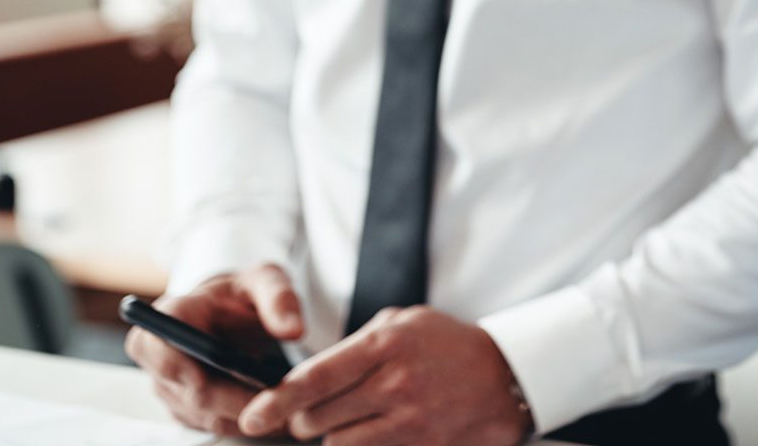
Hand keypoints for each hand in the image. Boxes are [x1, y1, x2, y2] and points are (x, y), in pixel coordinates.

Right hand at [125, 263, 303, 437]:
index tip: (224, 379)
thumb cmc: (243, 293)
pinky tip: (275, 415)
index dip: (185, 370)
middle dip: (240, 402)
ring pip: (207, 416)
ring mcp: (169, 387)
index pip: (160, 349)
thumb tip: (293, 331)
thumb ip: (280, 299)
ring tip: (289, 410)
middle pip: (193, 394)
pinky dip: (246, 424)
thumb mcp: (266, 280)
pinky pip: (214, 425)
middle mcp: (160, 356)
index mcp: (171, 315)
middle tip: (286, 402)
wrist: (232, 311)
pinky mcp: (184, 409)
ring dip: (247, 418)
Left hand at [237, 305, 531, 445]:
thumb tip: (308, 374)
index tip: (251, 418)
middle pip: (316, 419)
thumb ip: (355, 344)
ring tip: (356, 419)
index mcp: (385, 345)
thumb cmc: (448, 346)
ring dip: (335, 436)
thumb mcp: (403, 323)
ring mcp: (410, 422)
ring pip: (337, 445)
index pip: (314, 379)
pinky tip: (376, 433)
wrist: (507, 376)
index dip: (275, 402)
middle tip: (320, 409)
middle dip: (306, 418)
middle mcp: (394, 385)